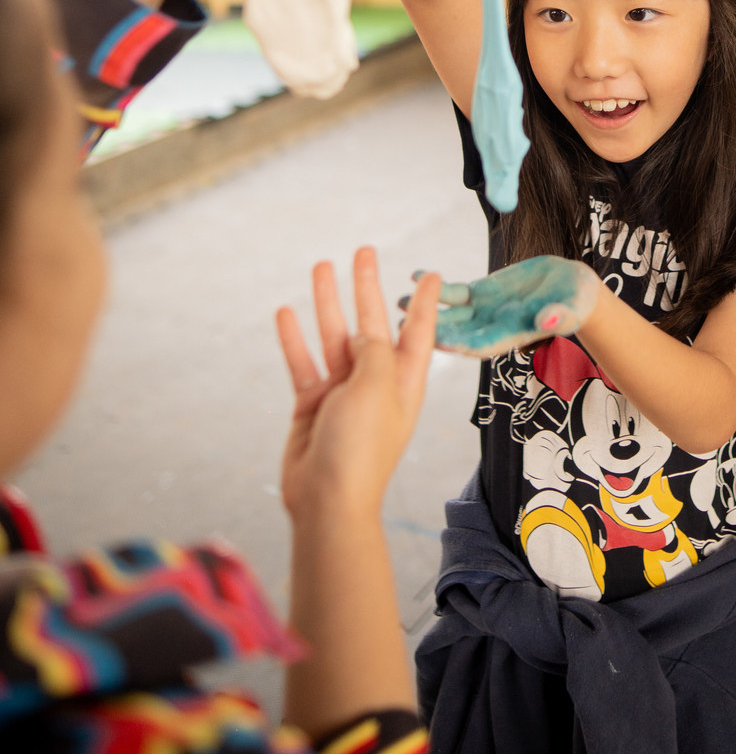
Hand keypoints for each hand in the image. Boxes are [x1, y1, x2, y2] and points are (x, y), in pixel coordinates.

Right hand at [276, 248, 437, 522]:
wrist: (326, 500)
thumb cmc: (360, 450)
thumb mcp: (375, 388)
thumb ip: (372, 352)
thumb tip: (364, 332)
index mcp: (403, 381)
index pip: (419, 332)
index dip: (427, 303)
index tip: (433, 275)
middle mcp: (375, 383)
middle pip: (372, 324)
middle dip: (367, 288)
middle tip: (363, 252)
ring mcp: (343, 393)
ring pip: (334, 336)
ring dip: (328, 303)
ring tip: (321, 267)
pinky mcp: (313, 406)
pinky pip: (304, 363)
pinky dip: (294, 339)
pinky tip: (286, 312)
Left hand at [403, 255, 600, 357]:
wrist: (572, 287)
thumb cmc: (576, 302)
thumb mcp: (570, 309)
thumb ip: (557, 316)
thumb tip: (546, 320)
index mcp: (510, 336)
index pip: (480, 345)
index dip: (458, 342)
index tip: (436, 339)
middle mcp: (491, 327)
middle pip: (456, 331)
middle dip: (429, 329)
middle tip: (401, 325)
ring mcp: (484, 310)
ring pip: (449, 313)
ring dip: (423, 308)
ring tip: (398, 301)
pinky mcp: (482, 292)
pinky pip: (453, 292)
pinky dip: (435, 286)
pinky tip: (415, 275)